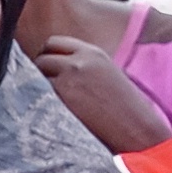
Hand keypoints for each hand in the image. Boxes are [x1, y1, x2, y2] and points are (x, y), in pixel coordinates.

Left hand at [30, 32, 171, 153]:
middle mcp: (79, 61)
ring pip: (36, 75)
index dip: (47, 56)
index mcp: (93, 53)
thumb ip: (83, 67)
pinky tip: (47, 112)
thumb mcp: (107, 75)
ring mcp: (69, 77)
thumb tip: (56, 70)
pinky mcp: (61, 96)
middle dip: (39, 71)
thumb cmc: (125, 109)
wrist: (136, 129)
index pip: (54, 43)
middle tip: (42, 88)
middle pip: (42, 57)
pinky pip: (37, 93)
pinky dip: (37, 101)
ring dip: (36, 87)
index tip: (47, 70)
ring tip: (46, 103)